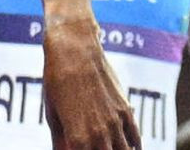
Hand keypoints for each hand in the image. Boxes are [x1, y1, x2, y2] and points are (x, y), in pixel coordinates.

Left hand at [42, 15, 140, 148]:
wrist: (74, 49)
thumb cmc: (56, 81)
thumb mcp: (52, 115)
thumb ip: (60, 142)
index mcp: (76, 139)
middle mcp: (99, 134)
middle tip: (94, 148)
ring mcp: (115, 123)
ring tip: (108, 147)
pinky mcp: (126, 111)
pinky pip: (136, 139)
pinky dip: (133, 148)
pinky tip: (128, 148)